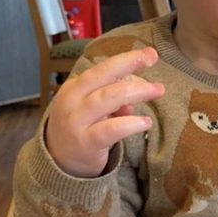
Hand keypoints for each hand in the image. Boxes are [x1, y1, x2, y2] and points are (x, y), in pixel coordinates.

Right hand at [44, 47, 165, 177]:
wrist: (59, 163)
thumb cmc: (82, 127)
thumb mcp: (93, 107)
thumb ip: (114, 95)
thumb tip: (139, 88)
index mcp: (74, 87)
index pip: (102, 68)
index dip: (126, 59)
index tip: (149, 53)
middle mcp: (72, 101)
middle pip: (102, 76)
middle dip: (129, 64)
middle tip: (153, 59)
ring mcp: (77, 122)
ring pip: (108, 99)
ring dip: (136, 91)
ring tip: (158, 89)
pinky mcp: (86, 144)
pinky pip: (111, 130)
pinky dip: (130, 123)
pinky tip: (146, 122)